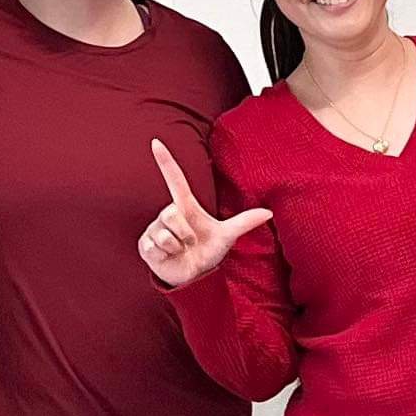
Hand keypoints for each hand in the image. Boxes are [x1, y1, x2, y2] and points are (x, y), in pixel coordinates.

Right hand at [137, 140, 271, 286]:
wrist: (194, 274)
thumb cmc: (208, 251)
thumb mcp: (226, 236)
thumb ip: (244, 223)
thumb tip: (269, 212)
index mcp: (185, 206)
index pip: (175, 179)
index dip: (166, 161)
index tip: (156, 141)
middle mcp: (167, 214)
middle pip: (172, 213)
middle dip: (186, 233)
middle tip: (191, 242)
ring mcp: (154, 229)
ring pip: (165, 233)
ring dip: (178, 246)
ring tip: (180, 250)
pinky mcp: (145, 246)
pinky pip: (155, 246)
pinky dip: (166, 255)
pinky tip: (168, 257)